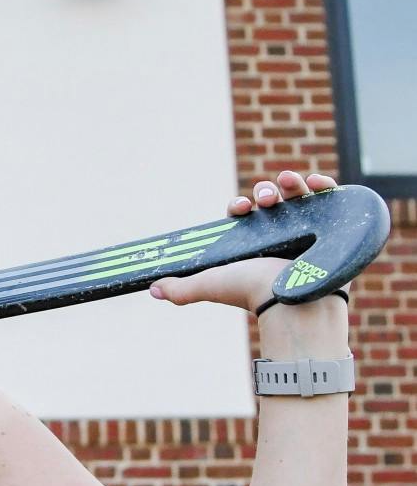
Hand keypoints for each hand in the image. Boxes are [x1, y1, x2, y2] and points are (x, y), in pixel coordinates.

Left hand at [150, 168, 336, 314]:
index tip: (237, 208)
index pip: (245, 214)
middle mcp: (279, 236)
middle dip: (264, 192)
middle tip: (264, 199)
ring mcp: (306, 232)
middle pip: (271, 202)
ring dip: (291, 184)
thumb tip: (153, 289)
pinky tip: (317, 182)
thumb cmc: (252, 293)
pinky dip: (324, 187)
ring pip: (297, 197)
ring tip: (287, 181)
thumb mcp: (212, 285)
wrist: (292, 304)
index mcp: (253, 243)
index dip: (239, 205)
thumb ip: (183, 288)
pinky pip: (329, 201)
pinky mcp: (331, 230)